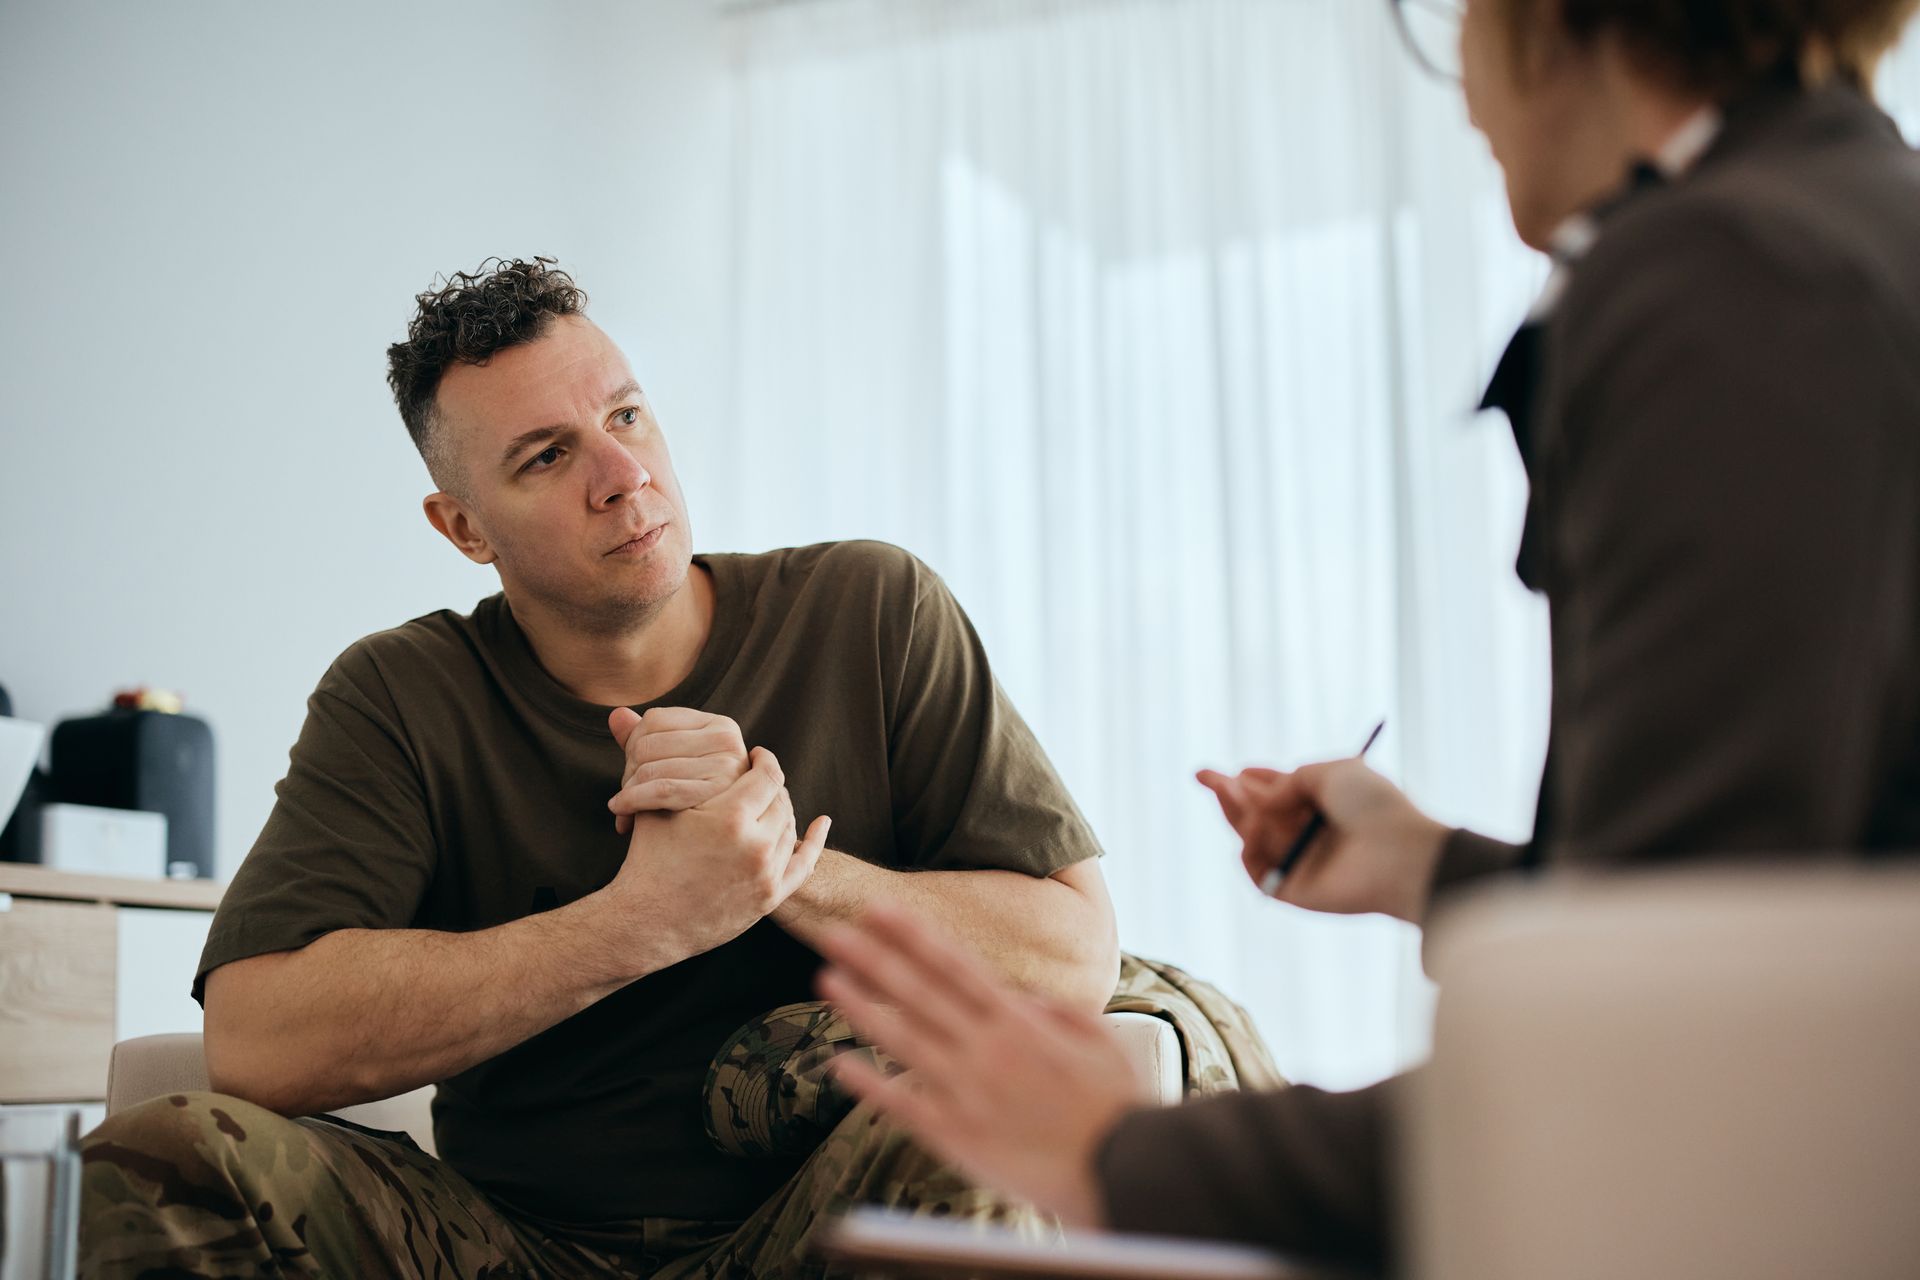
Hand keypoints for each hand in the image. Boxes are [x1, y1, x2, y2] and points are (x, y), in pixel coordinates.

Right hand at [603, 746, 830, 964]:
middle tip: (761, 780)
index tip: (757, 756)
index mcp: (730, 817)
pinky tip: (821, 823)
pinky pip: (804, 865)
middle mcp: (756, 845)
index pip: (767, 774)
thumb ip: (646, 759)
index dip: (763, 761)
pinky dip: (814, 842)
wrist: (649, 922)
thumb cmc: (647, 860)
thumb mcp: (652, 807)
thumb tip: (618, 711)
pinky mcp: (770, 897)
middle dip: (772, 787)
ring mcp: (766, 874)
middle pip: (782, 800)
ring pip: (790, 828)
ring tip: (770, 801)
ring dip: (783, 811)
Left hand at [607, 706, 749, 833]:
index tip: (630, 771)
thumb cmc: (693, 804)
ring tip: (624, 807)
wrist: (717, 848)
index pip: (654, 720)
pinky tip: (621, 809)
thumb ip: (643, 738)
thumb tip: (616, 715)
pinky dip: (632, 800)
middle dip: (629, 771)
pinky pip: (661, 790)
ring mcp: (726, 767)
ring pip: (650, 768)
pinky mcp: (718, 794)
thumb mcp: (672, 766)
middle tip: (625, 794)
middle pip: (649, 744)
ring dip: (628, 790)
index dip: (632, 745)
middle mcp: (728, 740)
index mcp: (720, 725)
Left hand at [816, 904, 1151, 1228]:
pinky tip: (838, 1063)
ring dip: (861, 1007)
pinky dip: (868, 1084)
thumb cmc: (1119, 1107)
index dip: (913, 936)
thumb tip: (1019, 997)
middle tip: (833, 931)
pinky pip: (903, 1104)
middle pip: (918, 994)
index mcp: (1019, 1023)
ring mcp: (967, 1092)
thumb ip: (1055, 1011)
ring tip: (827, 979)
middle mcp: (986, 1050)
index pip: (954, 966)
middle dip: (873, 959)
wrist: (1122, 1173)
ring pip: (902, 1040)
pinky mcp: (957, 1136)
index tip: (880, 910)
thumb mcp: (1101, 1039)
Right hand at [1197, 758, 1448, 923]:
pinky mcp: (1293, 892)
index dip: (1257, 780)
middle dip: (1230, 794)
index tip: (1239, 769)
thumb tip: (1261, 801)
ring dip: (1237, 814)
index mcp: (1326, 806)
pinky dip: (1249, 850)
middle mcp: (1312, 835)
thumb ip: (1289, 780)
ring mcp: (1301, 864)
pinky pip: (1257, 872)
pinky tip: (1253, 832)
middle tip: (1202, 774)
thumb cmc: (1374, 807)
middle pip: (1259, 815)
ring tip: (1231, 792)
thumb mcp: (1332, 771)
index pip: (1282, 794)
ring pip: (1253, 838)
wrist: (1397, 853)